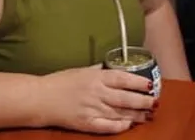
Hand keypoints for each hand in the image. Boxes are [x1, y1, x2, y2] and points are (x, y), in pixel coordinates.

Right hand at [38, 65, 157, 133]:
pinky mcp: (86, 123)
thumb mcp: (82, 70)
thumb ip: (99, 70)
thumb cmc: (60, 82)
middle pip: (126, 98)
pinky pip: (107, 126)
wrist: (40, 98)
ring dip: (136, 115)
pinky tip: (128, 124)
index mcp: (97, 77)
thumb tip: (114, 68)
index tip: (150, 85)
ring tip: (147, 115)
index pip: (124, 79)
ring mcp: (92, 109)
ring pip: (120, 113)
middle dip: (143, 101)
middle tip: (154, 103)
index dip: (139, 82)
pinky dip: (120, 126)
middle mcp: (97, 93)